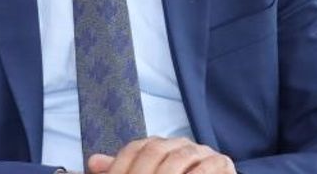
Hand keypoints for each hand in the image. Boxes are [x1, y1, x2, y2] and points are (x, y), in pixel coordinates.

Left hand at [85, 137, 235, 173]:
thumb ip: (123, 171)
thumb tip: (94, 162)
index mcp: (160, 146)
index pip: (136, 148)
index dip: (122, 164)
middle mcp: (179, 144)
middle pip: (154, 151)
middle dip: (142, 172)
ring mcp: (201, 152)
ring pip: (178, 158)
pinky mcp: (222, 163)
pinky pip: (206, 166)